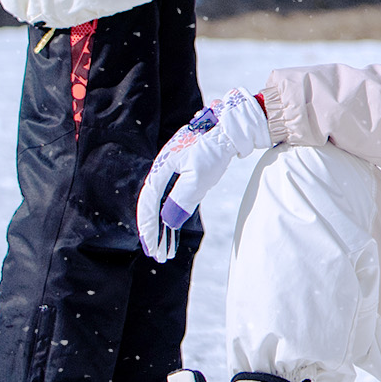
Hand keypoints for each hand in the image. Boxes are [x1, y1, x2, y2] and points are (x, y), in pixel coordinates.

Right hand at [135, 88, 272, 261]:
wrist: (231, 127)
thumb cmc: (214, 149)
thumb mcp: (198, 177)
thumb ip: (181, 200)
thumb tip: (167, 222)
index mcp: (161, 169)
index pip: (148, 203)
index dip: (148, 227)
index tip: (151, 247)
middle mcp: (163, 169)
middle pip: (153, 205)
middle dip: (154, 231)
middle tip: (157, 254)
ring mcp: (174, 169)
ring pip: (163, 202)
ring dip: (164, 225)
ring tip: (167, 248)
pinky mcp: (186, 170)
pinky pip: (174, 196)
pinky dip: (173, 213)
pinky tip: (175, 228)